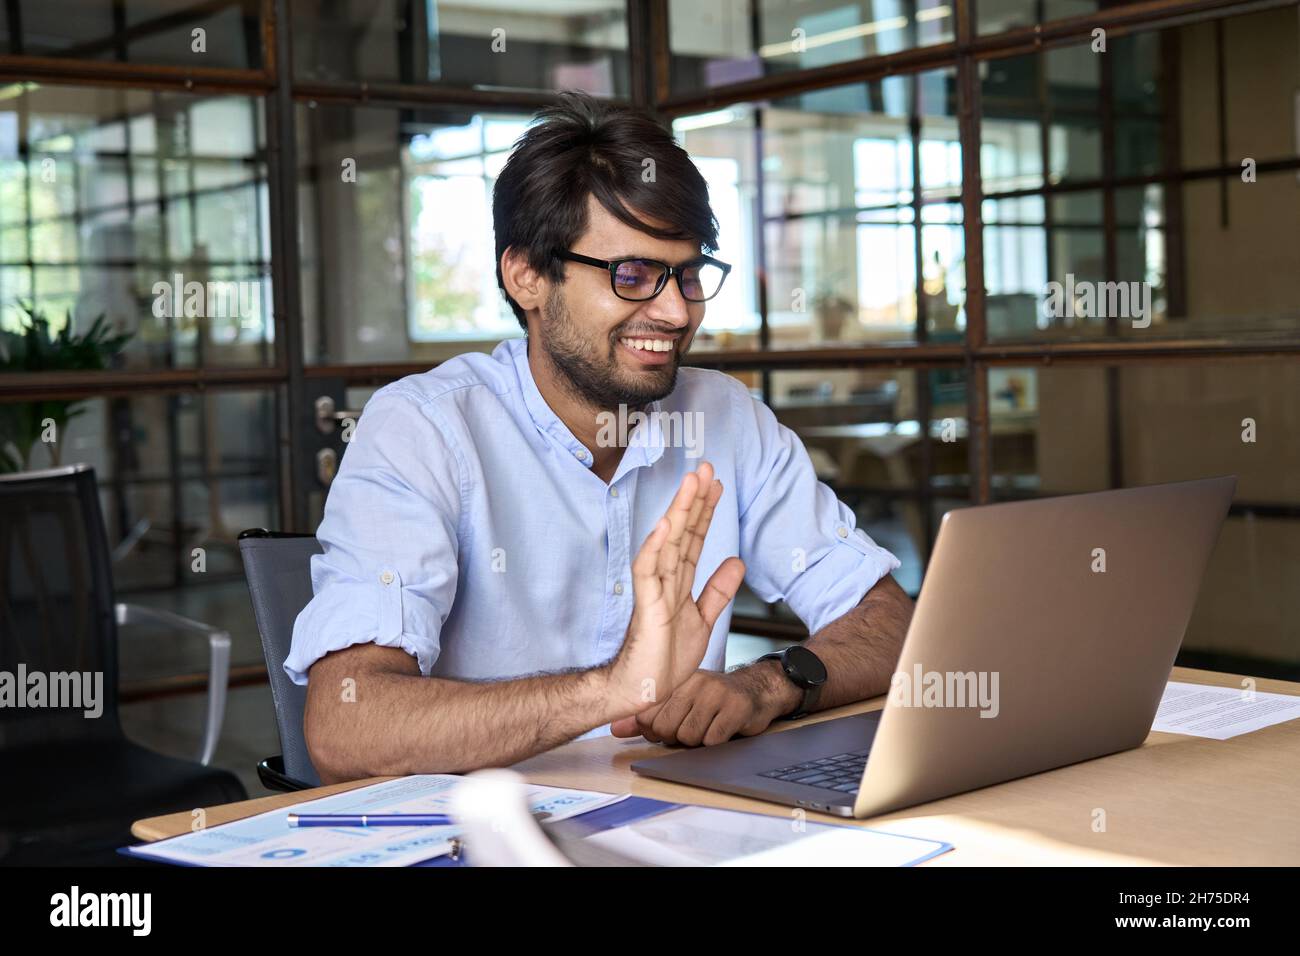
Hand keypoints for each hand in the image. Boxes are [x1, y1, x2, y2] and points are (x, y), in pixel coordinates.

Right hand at [602, 462, 744, 720]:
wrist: (645, 691)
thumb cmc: (666, 659)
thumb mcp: (703, 620)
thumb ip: (718, 590)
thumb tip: (736, 560)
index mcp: (679, 581)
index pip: (694, 538)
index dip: (705, 511)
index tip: (716, 484)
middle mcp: (666, 580)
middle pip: (682, 532)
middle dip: (694, 500)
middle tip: (706, 467)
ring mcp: (654, 590)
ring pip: (667, 544)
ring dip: (678, 512)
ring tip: (690, 483)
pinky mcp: (645, 607)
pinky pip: (647, 572)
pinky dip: (655, 548)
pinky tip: (665, 526)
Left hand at [609, 668, 791, 745]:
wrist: (756, 690)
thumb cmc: (713, 699)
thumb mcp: (678, 702)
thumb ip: (646, 716)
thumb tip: (614, 729)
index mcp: (676, 680)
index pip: (647, 715)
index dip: (655, 730)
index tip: (669, 727)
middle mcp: (694, 682)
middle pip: (666, 729)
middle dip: (677, 738)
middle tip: (692, 727)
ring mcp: (716, 693)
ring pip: (689, 737)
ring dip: (698, 742)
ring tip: (709, 726)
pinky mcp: (736, 708)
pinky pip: (712, 740)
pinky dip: (716, 743)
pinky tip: (723, 729)